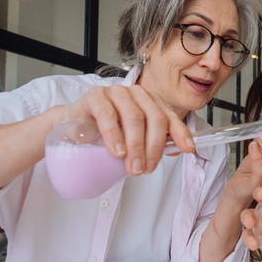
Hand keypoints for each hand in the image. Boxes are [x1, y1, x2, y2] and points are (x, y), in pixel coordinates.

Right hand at [60, 85, 194, 174]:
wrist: (74, 126)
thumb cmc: (106, 133)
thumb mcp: (132, 140)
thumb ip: (152, 143)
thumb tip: (175, 150)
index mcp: (149, 102)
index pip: (169, 117)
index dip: (180, 133)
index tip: (188, 149)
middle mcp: (136, 94)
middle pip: (154, 118)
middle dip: (154, 147)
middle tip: (146, 169)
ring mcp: (116, 92)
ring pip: (134, 117)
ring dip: (136, 146)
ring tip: (133, 166)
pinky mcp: (96, 96)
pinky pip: (108, 116)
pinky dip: (115, 136)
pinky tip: (117, 152)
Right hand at [240, 186, 261, 261]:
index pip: (260, 195)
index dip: (258, 193)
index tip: (261, 194)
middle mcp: (260, 216)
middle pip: (247, 215)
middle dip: (247, 218)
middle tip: (250, 222)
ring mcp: (259, 231)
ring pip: (247, 233)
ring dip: (249, 239)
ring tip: (254, 245)